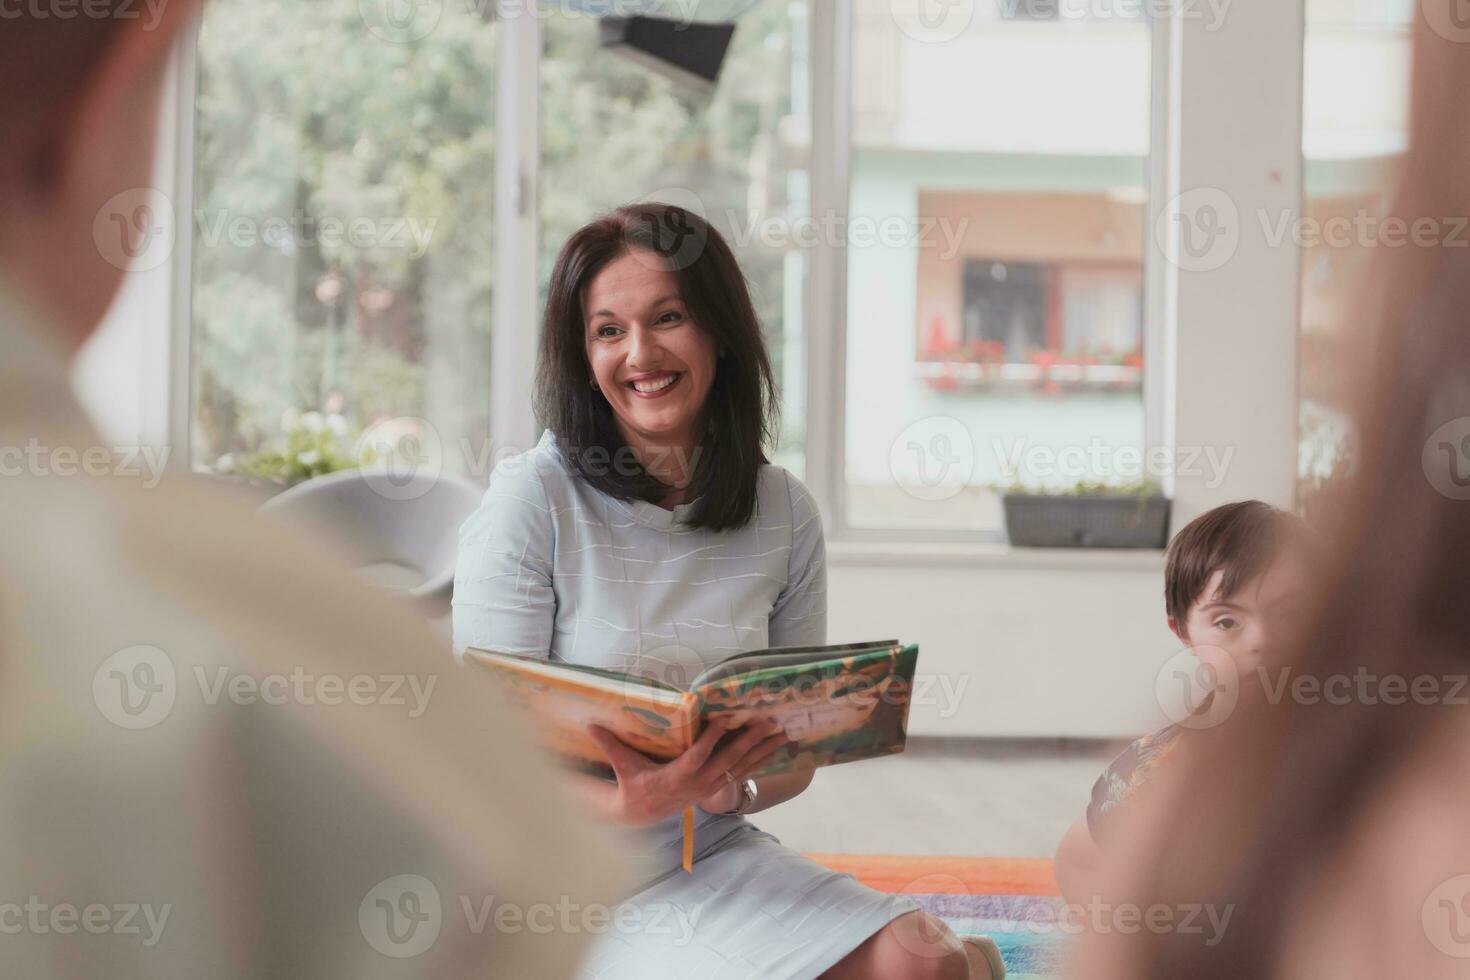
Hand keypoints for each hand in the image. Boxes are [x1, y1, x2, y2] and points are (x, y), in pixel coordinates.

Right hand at [586, 718, 787, 826]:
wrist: (642, 814)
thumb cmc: (632, 785)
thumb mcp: (621, 765)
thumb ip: (609, 743)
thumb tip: (589, 722)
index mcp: (675, 778)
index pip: (696, 757)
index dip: (710, 740)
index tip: (724, 720)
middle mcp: (697, 784)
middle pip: (728, 762)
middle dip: (749, 742)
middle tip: (767, 722)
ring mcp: (709, 787)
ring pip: (741, 768)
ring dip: (763, 750)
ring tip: (782, 733)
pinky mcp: (715, 787)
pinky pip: (742, 773)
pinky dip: (760, 759)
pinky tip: (775, 748)